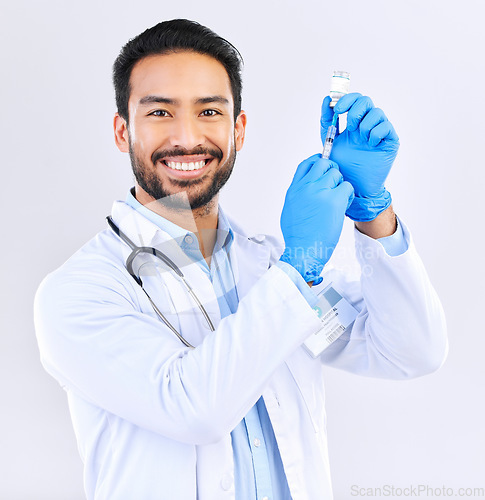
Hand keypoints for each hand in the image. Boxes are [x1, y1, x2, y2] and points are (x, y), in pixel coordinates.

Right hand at [280, 154, 353, 283]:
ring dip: (340, 184)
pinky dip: (348, 194)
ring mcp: (320, 192)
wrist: (303, 250)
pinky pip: (347, 187)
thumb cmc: (297, 235)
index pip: (306, 164)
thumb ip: (299, 194)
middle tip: (335, 182)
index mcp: (294, 189)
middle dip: (332, 169)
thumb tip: (308, 187)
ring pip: (337, 174)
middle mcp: (306, 187)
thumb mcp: (290, 209)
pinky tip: (344, 204)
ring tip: (339, 199)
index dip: (317, 160)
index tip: (324, 163)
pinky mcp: (334, 200)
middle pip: (323, 164)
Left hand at [320, 93, 398, 220]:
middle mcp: (367, 124)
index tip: (337, 109)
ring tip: (360, 139)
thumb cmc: (343, 166)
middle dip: (355, 111)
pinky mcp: (390, 141)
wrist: (354, 186)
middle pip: (366, 101)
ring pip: (376, 112)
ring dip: (365, 124)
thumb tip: (326, 99)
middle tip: (350, 127)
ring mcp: (379, 132)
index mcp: (353, 122)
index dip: (346, 99)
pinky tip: (370, 144)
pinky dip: (376, 132)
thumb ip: (327, 121)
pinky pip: (386, 126)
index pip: (353, 100)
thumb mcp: (330, 142)